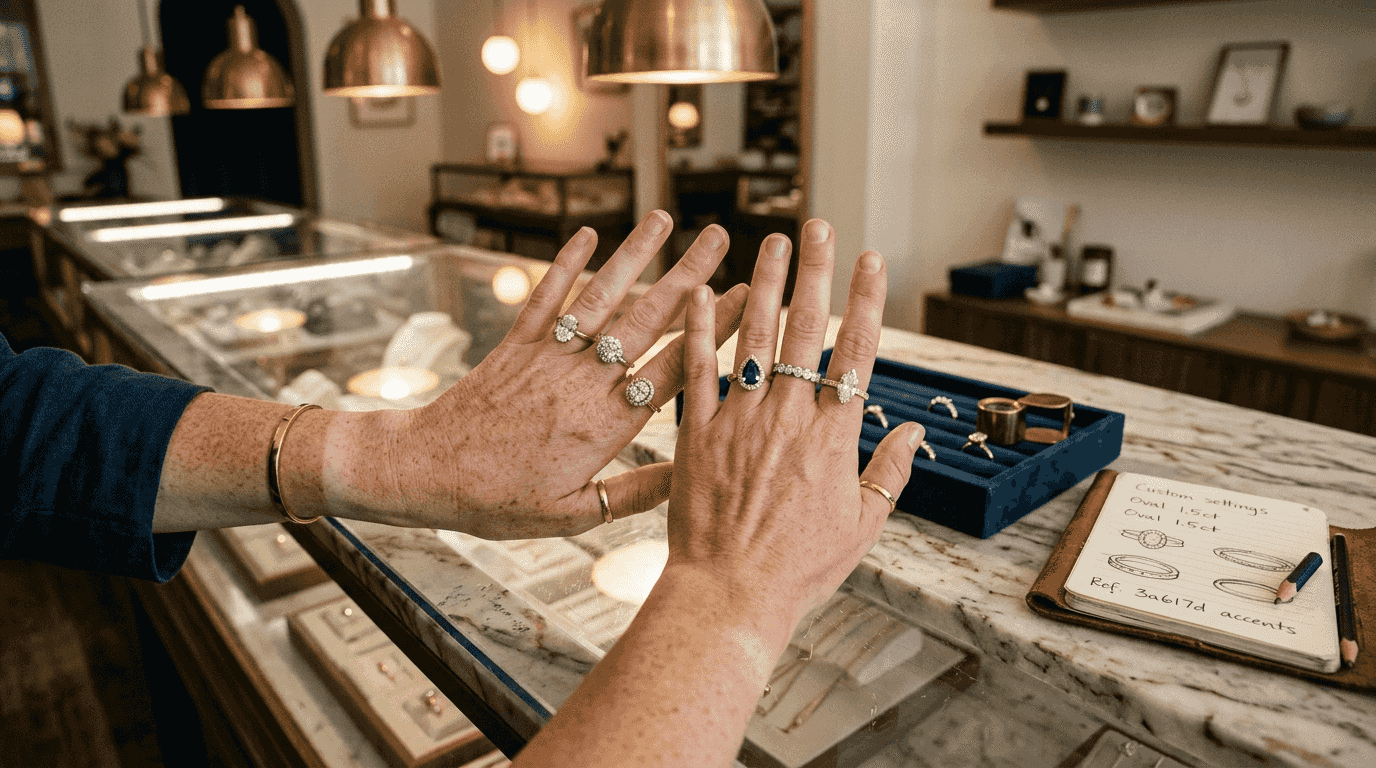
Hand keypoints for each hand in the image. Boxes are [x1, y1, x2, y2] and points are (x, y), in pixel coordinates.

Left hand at [366, 211, 747, 538]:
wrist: (425, 473)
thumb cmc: (498, 502)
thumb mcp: (572, 514)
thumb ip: (633, 493)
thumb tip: (688, 477)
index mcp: (604, 423)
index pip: (674, 366)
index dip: (712, 329)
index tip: (747, 299)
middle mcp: (581, 380)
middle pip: (646, 319)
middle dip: (688, 276)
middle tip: (722, 240)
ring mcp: (548, 356)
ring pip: (600, 297)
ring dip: (634, 255)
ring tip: (665, 219)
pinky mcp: (515, 345)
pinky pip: (545, 297)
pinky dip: (565, 263)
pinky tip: (587, 234)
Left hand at [664, 220, 924, 633]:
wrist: (729, 594)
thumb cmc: (798, 569)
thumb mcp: (863, 526)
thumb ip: (890, 473)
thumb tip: (915, 432)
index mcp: (832, 436)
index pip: (855, 351)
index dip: (867, 299)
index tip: (871, 258)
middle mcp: (787, 416)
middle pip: (805, 328)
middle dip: (814, 271)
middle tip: (816, 226)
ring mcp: (739, 420)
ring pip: (753, 336)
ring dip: (763, 283)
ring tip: (769, 241)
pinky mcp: (696, 433)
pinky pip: (697, 370)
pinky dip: (700, 330)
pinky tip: (704, 292)